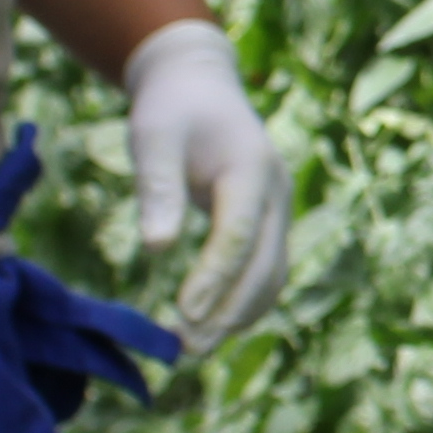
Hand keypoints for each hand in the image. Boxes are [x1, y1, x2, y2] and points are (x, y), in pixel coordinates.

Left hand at [122, 18, 292, 350]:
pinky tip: (209, 326)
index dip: (214, 277)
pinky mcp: (268, 223)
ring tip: (191, 346)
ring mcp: (279, 210)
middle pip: (265, 265)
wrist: (198, 85)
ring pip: (271, 276)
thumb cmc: (170, 109)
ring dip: (237, 315)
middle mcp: (277, 193)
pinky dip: (242, 302)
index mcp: (253, 167)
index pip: (239, 233)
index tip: (183, 314)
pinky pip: (265, 271)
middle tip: (186, 348)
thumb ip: (158, 189)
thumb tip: (158, 249)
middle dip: (229, 311)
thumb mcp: (153, 137)